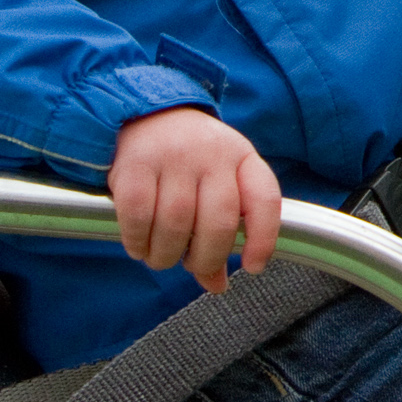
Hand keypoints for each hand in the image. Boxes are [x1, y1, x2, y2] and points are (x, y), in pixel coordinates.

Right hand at [109, 107, 280, 293]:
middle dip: (206, 258)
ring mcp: (174, 156)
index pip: (265, 199)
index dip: (264, 238)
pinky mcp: (135, 164)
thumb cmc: (190, 162)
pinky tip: (139, 247)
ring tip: (161, 258)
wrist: (146, 115)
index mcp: (242, 157)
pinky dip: (138, 242)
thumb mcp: (216, 184)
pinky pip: (138, 216)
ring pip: (177, 224)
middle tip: (192, 265)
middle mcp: (213, 153)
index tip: (253, 267)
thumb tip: (216, 286)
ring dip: (167, 255)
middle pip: (218, 222)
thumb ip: (221, 231)